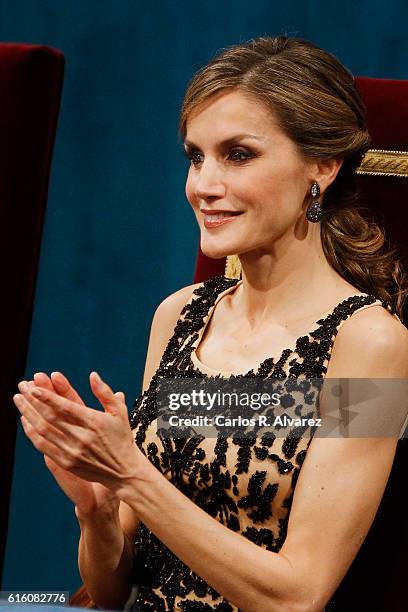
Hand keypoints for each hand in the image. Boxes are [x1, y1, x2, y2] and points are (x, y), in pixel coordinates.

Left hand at [14, 371, 144, 498]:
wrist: (123, 471)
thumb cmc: (122, 438)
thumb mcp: (119, 412)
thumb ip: (105, 392)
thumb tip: (93, 375)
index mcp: (94, 422)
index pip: (66, 407)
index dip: (48, 397)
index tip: (34, 387)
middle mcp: (81, 437)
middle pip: (50, 417)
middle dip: (33, 400)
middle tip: (22, 386)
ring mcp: (72, 451)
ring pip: (43, 430)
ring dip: (28, 413)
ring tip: (18, 399)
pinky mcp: (66, 463)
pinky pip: (43, 446)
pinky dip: (32, 432)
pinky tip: (25, 421)